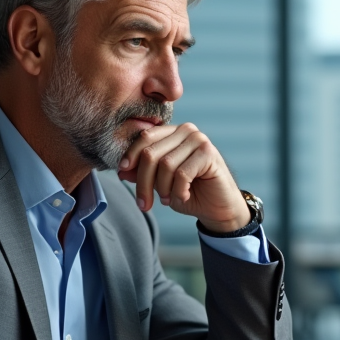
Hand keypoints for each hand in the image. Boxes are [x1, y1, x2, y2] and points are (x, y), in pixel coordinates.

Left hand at [117, 123, 250, 232]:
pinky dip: (178, 190)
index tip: (122, 173)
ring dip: (162, 189)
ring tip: (167, 200)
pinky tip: (184, 196)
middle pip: (151, 153)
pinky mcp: (209, 153)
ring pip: (165, 164)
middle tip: (144, 204)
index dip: (130, 156)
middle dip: (143, 182)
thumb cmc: (189, 193)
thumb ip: (143, 173)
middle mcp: (186, 131)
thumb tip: (122, 169)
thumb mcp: (160, 183)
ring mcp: (199, 140)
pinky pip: (182, 173)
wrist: (217, 208)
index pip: (145, 138)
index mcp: (173, 133)